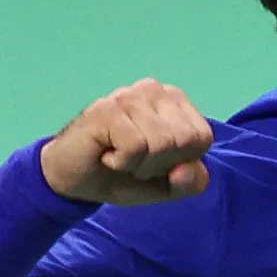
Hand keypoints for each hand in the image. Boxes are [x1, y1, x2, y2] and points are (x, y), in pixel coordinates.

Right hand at [39, 79, 215, 204]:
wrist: (73, 180)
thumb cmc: (122, 176)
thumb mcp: (167, 186)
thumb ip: (191, 181)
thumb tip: (188, 171)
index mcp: (174, 101)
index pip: (203, 137)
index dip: (181, 162)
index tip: (154, 161)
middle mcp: (154, 89)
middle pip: (185, 140)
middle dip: (161, 164)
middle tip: (134, 160)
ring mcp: (129, 95)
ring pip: (162, 143)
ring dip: (139, 165)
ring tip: (120, 157)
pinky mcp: (108, 109)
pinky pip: (136, 147)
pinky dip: (122, 162)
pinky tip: (107, 154)